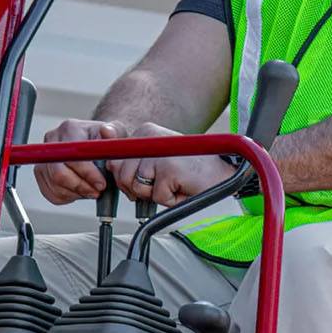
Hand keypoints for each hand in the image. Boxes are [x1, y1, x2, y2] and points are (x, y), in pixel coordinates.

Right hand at [34, 119, 120, 204]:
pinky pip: (51, 193)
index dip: (87, 174)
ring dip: (76, 193)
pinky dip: (68, 197)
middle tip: (97, 192)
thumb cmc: (106, 141)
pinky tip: (80, 190)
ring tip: (91, 190)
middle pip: (59, 174)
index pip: (72, 156)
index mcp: (69, 128)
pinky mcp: (41, 173)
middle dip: (81, 187)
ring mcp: (44, 157)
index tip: (101, 185)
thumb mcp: (117, 133)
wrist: (95, 146)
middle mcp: (52, 141)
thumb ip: (115, 132)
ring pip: (55, 186)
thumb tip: (107, 131)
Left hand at [110, 122, 233, 206]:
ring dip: (155, 194)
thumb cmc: (188, 174)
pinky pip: (156, 197)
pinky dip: (170, 200)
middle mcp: (148, 135)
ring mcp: (158, 151)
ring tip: (173, 183)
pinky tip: (183, 187)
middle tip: (163, 183)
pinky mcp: (168, 168)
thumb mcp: (155, 165)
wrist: (222, 176)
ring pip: (137, 187)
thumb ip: (129, 164)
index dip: (126, 178)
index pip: (115, 160)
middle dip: (139, 188)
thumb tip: (109, 166)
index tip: (148, 178)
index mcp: (144, 132)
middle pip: (122, 176)